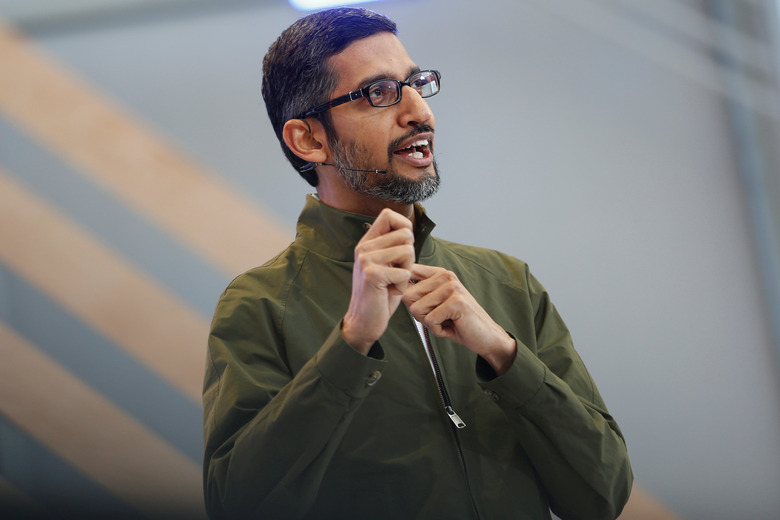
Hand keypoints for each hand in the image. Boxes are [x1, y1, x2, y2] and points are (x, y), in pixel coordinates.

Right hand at [341, 209, 414, 353]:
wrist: (363, 321)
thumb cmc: (379, 294)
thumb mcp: (385, 264)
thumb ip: (392, 246)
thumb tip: (408, 228)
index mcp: (367, 242)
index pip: (389, 214)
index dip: (404, 226)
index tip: (403, 246)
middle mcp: (363, 248)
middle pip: (406, 235)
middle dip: (409, 257)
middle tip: (396, 273)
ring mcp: (366, 260)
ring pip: (408, 252)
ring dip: (406, 272)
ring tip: (392, 283)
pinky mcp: (372, 274)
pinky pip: (405, 273)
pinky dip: (402, 287)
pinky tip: (388, 292)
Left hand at [403, 264, 516, 374]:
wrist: (486, 336)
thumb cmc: (459, 321)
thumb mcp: (436, 302)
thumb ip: (420, 293)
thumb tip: (396, 287)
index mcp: (439, 273)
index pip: (408, 273)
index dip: (404, 289)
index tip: (418, 302)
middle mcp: (445, 276)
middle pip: (407, 296)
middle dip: (419, 313)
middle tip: (438, 317)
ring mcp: (452, 288)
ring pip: (416, 309)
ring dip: (429, 323)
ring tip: (447, 321)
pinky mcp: (456, 302)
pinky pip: (430, 321)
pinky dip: (438, 330)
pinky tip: (452, 326)